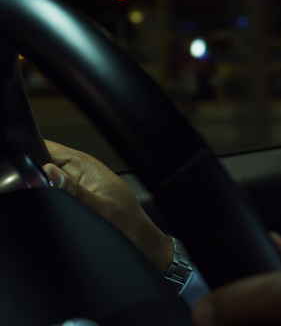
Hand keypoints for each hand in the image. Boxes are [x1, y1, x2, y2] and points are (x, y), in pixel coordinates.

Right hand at [43, 139, 173, 270]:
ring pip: (43, 181)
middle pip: (41, 164)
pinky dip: (48, 201)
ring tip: (63, 205)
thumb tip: (47, 172)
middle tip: (48, 195)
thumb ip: (75, 192)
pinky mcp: (74, 199)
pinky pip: (52, 194)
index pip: (49, 148)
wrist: (141, 243)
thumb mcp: (102, 210)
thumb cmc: (130, 225)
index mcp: (87, 165)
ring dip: (42, 191)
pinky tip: (59, 210)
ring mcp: (75, 186)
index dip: (33, 155)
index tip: (28, 173)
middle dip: (34, 177)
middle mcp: (79, 173)